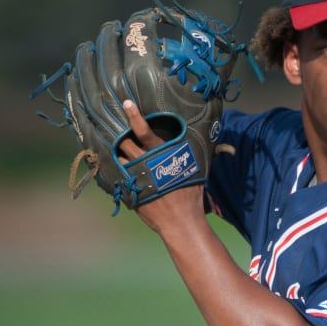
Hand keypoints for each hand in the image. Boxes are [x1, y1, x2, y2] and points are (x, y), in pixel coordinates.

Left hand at [118, 100, 205, 232]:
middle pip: (126, 141)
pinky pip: (118, 174)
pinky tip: (117, 164)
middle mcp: (145, 163)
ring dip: (118, 151)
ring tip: (115, 144)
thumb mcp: (195, 169)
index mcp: (162, 155)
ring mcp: (135, 177)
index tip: (127, 103)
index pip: (146, 131)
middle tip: (112, 121)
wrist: (180, 222)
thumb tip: (215, 138)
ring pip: (120, 157)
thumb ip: (194, 152)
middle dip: (119, 132)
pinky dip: (117, 168)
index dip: (135, 116)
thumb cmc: (190, 195)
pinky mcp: (130, 190)